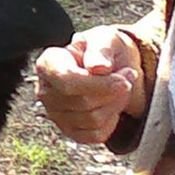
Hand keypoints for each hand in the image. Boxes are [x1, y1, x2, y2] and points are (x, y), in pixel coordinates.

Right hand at [34, 26, 144, 143]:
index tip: (123, 79)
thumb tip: (98, 68)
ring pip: (92, 120)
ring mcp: (56, 114)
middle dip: (113, 91)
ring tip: (121, 87)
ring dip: (116, 104)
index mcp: (48, 63)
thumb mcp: (106, 39)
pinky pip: (97, 135)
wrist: (113, 67)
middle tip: (129, 75)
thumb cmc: (104, 50)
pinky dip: (112, 121)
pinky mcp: (70, 132)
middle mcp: (46, 91)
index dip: (97, 84)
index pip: (67, 80)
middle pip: (83, 102)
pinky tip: (112, 104)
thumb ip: (101, 49)